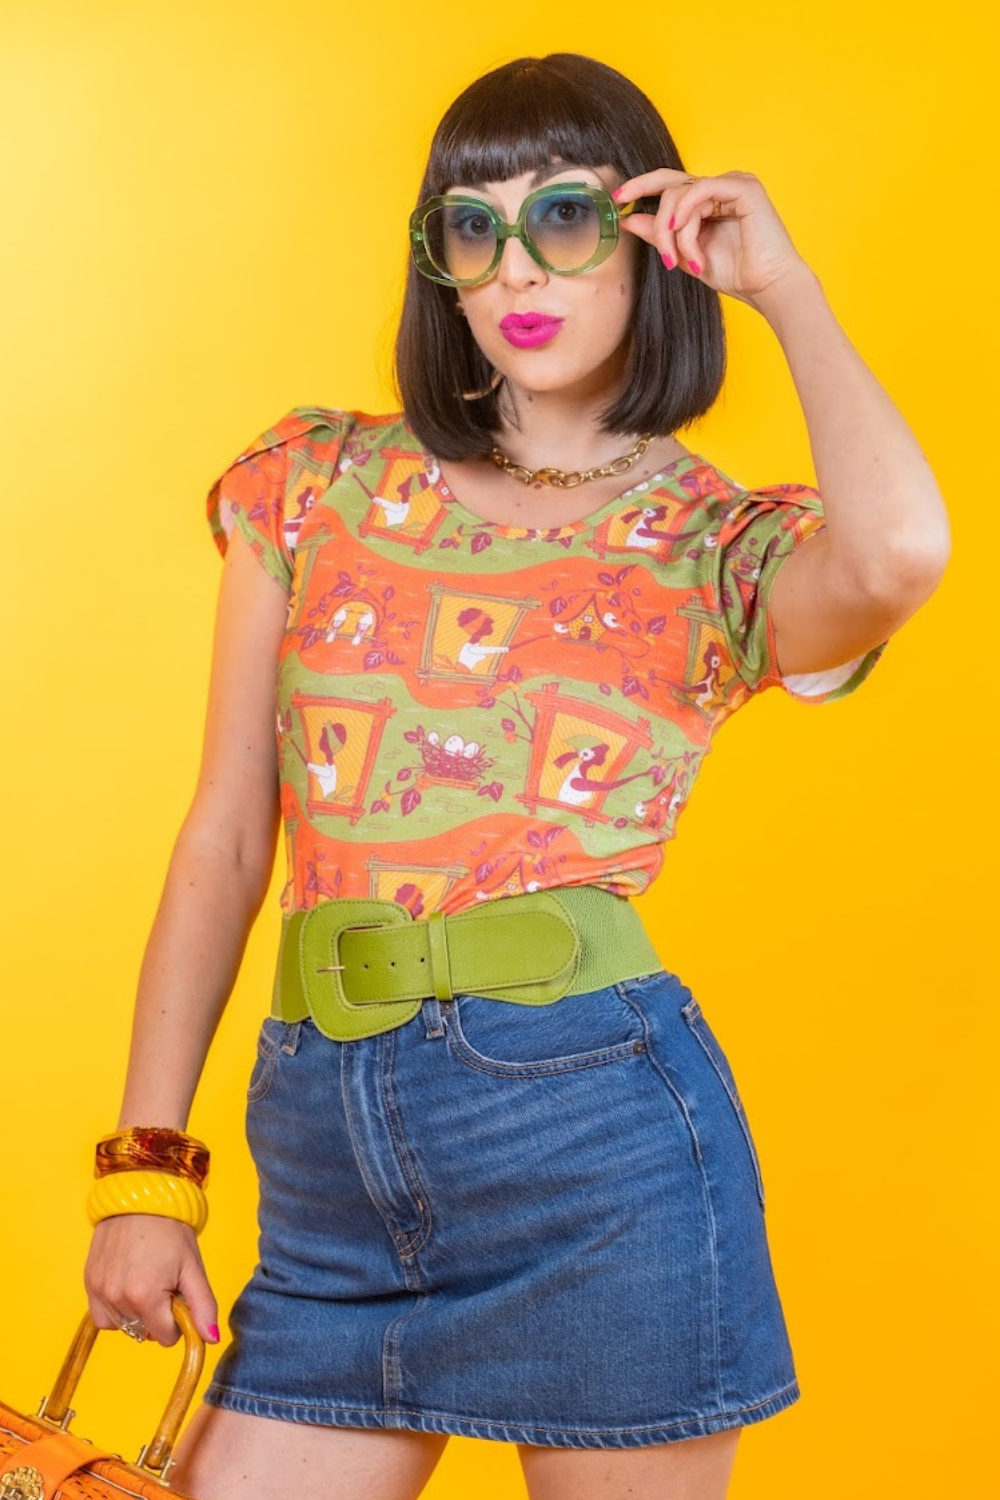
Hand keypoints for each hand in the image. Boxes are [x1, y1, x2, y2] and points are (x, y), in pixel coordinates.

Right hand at [84, 1214, 219, 1347]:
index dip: (176, 1321)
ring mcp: (100, 1291)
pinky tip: (127, 1288)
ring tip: (145, 1281)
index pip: (165, 1337)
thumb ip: (203, 1306)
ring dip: (136, 1314)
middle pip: (143, 1332)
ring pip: (124, 1327)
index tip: (177, 1296)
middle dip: (157, 1316)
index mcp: (146, 1296)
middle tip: (162, 1283)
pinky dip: (115, 1310)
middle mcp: (118, 1298)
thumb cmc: (170, 1230)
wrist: (140, 1196)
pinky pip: (101, 1316)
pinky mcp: (88, 1283)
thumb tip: (211, 1339)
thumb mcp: (193, 1267)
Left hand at [614, 167, 811, 307]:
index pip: (669, 185)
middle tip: (627, 213)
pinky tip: (683, 233)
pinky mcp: (743, 187)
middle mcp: (719, 188)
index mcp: (708, 201)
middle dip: (647, 205)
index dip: (641, 187)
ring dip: (673, 232)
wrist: (768, 287)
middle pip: (670, 185)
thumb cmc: (736, 274)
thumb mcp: (685, 255)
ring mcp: (732, 184)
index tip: (618, 200)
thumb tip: (630, 219)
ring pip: (681, 194)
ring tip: (681, 260)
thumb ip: (661, 236)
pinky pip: (701, 190)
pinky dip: (687, 214)